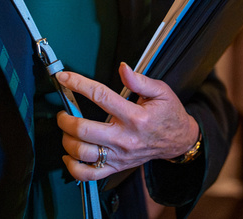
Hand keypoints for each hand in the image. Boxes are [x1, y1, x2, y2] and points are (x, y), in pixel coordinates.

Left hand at [55, 63, 198, 181]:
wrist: (179, 141)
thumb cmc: (169, 115)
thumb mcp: (161, 91)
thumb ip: (139, 80)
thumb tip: (123, 68)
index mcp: (135, 116)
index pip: (100, 96)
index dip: (79, 84)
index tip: (65, 77)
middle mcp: (125, 138)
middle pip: (84, 129)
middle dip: (65, 118)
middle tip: (62, 110)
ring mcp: (119, 155)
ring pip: (82, 152)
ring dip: (67, 140)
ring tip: (66, 129)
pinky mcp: (117, 167)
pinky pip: (89, 174)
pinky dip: (73, 167)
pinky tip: (69, 155)